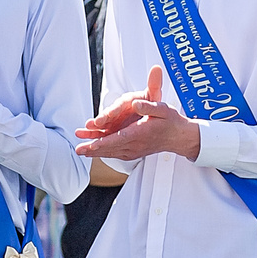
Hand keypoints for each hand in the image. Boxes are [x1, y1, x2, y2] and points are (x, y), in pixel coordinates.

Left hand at [75, 66, 201, 161]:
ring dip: (95, 151)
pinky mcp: (133, 152)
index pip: (119, 138)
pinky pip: (115, 153)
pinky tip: (93, 150)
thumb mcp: (163, 108)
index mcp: (141, 133)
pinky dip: (103, 152)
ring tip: (80, 149)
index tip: (91, 144)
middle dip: (93, 149)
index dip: (103, 142)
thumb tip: (135, 104)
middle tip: (78, 149)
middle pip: (111, 148)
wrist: (178, 136)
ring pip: (111, 152)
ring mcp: (134, 150)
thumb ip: (149, 106)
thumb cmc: (170, 121)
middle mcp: (136, 144)